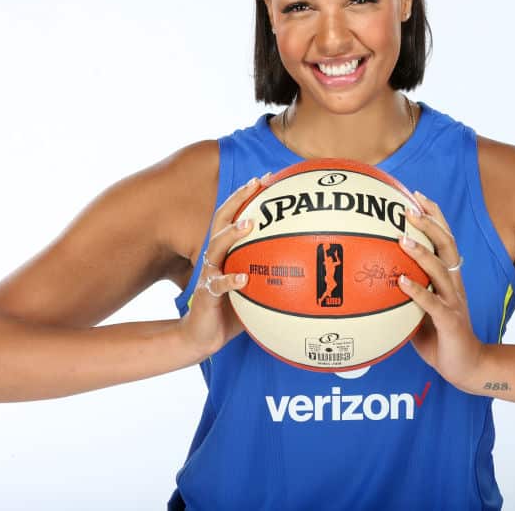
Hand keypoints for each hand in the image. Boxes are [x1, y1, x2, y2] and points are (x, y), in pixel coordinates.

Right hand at [180, 172, 270, 359]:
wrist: (202, 336)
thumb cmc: (232, 311)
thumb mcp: (255, 289)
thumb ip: (273, 275)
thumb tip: (312, 267)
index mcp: (226, 253)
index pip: (234, 215)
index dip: (246, 196)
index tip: (267, 178)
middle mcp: (215, 258)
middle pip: (221, 220)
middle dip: (237, 199)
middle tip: (255, 184)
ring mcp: (208, 274)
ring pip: (216, 247)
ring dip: (232, 233)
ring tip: (249, 223)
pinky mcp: (206, 295)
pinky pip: (218, 285)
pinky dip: (231, 281)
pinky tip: (244, 279)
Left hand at [398, 191, 484, 390]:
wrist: (467, 367)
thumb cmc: (439, 337)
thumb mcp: (417, 310)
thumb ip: (401, 292)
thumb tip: (368, 279)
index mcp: (448, 278)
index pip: (444, 239)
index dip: (434, 216)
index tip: (416, 195)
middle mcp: (454, 284)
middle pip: (446, 245)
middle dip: (429, 224)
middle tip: (409, 208)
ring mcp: (454, 301)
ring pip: (440, 270)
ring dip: (421, 253)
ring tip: (402, 238)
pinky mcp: (451, 321)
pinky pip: (432, 304)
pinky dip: (416, 291)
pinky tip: (401, 281)